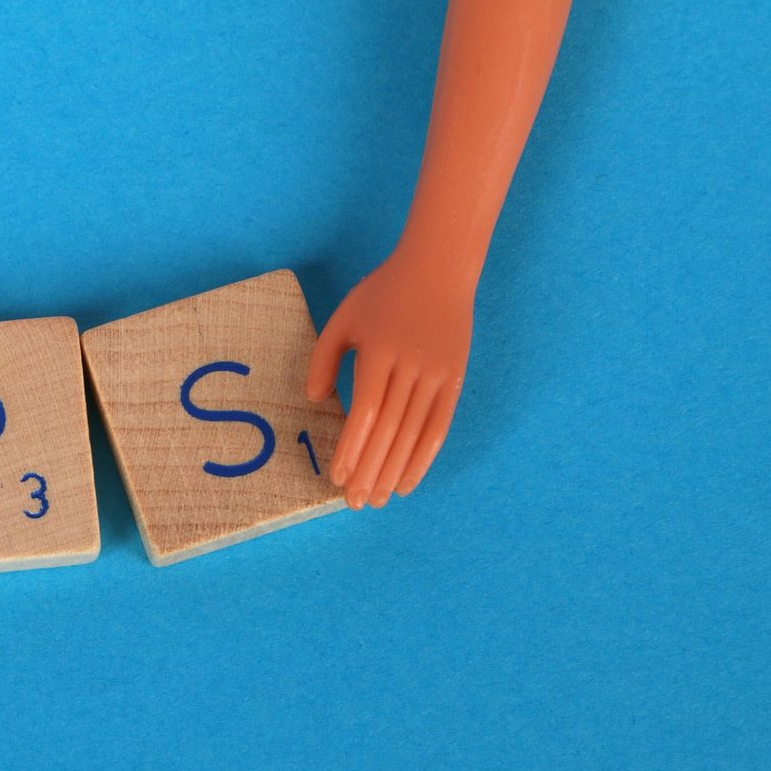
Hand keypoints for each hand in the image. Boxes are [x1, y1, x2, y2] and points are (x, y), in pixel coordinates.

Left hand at [307, 253, 473, 507]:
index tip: (337, 477)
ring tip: (379, 499)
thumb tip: (315, 400)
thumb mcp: (343, 318)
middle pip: (390, 430)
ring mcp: (437, 373)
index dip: (351, 448)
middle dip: (370, 470)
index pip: (365, 412)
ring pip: (414, 433)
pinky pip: (440, 426)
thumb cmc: (383, 294)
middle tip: (355, 502)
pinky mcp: (455, 378)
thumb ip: (323, 359)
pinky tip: (408, 481)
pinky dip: (424, 457)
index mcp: (379, 352)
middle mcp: (411, 366)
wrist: (439, 268)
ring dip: (395, 471)